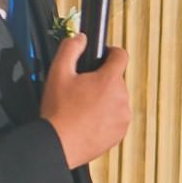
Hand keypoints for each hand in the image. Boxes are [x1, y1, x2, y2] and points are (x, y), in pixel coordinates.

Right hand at [40, 34, 130, 167]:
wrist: (59, 144)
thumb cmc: (59, 111)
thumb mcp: (58, 72)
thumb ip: (70, 49)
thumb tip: (81, 38)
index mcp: (109, 80)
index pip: (121, 56)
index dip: (111, 52)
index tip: (103, 56)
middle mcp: (121, 98)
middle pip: (117, 80)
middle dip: (102, 80)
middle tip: (82, 88)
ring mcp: (123, 117)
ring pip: (117, 99)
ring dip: (105, 99)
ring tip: (84, 107)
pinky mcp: (120, 133)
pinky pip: (117, 118)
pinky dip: (106, 117)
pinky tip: (89, 120)